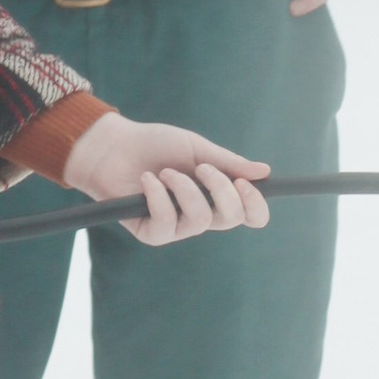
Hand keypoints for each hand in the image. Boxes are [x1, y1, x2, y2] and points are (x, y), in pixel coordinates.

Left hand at [63, 114, 270, 246]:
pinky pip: (166, 223)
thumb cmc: (156, 145)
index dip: (255, 205)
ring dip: (184, 189)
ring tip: (165, 172)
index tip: (244, 183)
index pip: (249, 215)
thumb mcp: (196, 148)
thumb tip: (265, 172)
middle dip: (221, 190)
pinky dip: (158, 197)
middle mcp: (201, 215)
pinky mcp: (152, 233)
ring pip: (200, 219)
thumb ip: (227, 163)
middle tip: (202, 168)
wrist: (114, 146)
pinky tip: (147, 180)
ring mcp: (177, 227)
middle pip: (231, 218)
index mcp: (217, 195)